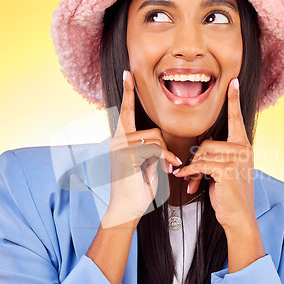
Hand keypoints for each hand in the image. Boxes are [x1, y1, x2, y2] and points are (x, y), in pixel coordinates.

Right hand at [103, 70, 181, 227]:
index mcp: (120, 140)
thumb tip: (160, 140)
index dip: (127, 92)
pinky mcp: (127, 155)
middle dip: (164, 147)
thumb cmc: (137, 188)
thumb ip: (149, 148)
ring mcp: (120, 147)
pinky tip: (167, 168)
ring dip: (165, 155)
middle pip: (153, 130)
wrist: (126, 210)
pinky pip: (155, 148)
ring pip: (156, 138)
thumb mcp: (145, 164)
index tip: (128, 74)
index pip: (125, 112)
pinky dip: (165, 158)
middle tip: (166, 163)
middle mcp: (117, 140)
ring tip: (163, 169)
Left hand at [172, 79, 256, 232]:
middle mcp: (243, 149)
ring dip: (192, 170)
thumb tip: (196, 152)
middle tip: (191, 176)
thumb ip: (215, 157)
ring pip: (202, 153)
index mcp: (243, 146)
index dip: (233, 100)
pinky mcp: (228, 169)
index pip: (236, 119)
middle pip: (206, 142)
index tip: (232, 82)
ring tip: (193, 183)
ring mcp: (238, 158)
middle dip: (195, 161)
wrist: (239, 218)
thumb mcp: (223, 172)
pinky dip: (191, 173)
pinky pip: (201, 165)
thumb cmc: (229, 196)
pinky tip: (188, 182)